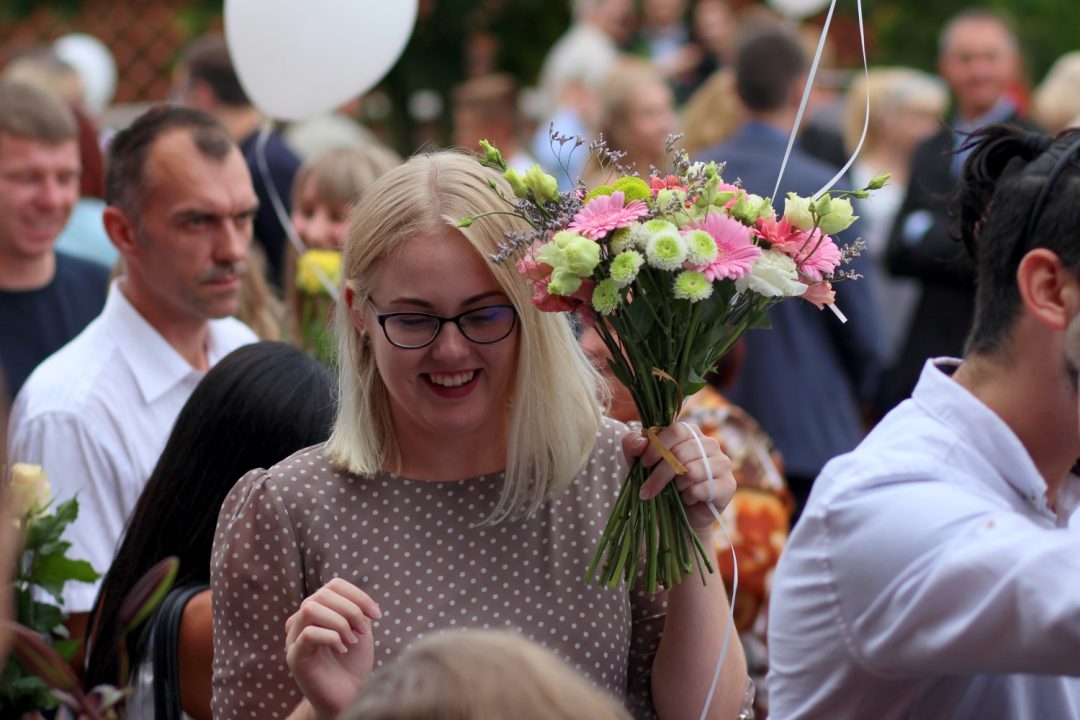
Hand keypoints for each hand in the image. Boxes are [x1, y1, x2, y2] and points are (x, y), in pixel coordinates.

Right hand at [285, 578, 380, 719]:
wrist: (348, 696)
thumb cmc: (353, 663)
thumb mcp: (360, 629)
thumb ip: (357, 609)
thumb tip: (359, 598)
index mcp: (318, 610)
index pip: (334, 585)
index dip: (357, 595)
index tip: (376, 614)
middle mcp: (301, 620)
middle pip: (322, 595)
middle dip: (351, 609)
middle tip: (364, 631)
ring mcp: (294, 638)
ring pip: (310, 609)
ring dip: (339, 622)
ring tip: (352, 639)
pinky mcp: (294, 657)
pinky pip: (308, 634)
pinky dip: (331, 637)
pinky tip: (342, 649)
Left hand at [622, 422, 735, 529]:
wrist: (675, 517)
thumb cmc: (658, 484)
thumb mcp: (638, 462)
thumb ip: (632, 444)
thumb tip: (640, 443)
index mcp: (690, 432)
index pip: (677, 430)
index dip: (657, 447)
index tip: (644, 464)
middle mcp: (710, 443)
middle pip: (682, 452)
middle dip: (659, 475)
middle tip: (646, 491)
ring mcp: (723, 463)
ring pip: (692, 471)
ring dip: (676, 486)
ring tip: (674, 492)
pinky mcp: (728, 485)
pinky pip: (702, 488)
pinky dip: (689, 497)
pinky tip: (688, 499)